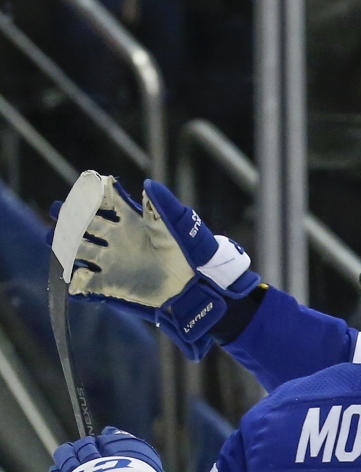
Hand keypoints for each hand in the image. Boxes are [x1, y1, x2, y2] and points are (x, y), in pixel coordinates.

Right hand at [51, 172, 260, 360]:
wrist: (200, 288)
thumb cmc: (194, 253)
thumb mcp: (182, 227)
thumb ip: (164, 206)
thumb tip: (148, 183)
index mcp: (134, 221)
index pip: (108, 203)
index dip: (96, 194)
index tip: (86, 184)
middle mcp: (118, 239)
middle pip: (86, 225)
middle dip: (70, 217)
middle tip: (56, 209)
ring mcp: (112, 263)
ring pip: (80, 251)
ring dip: (64, 246)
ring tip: (50, 238)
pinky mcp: (112, 286)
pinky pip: (87, 285)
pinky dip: (78, 284)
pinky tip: (73, 281)